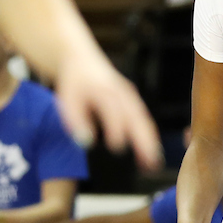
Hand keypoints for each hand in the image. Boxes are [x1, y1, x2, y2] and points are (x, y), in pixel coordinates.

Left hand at [55, 51, 162, 172]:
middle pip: (136, 117)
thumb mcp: (68, 100)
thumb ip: (76, 121)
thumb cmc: (74, 83)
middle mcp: (122, 93)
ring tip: (154, 162)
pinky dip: (150, 136)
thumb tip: (86, 143)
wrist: (83, 60)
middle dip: (144, 140)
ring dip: (151, 141)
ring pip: (144, 120)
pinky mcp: (134, 101)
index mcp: (104, 91)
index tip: (116, 148)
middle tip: (150, 161)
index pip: (113, 112)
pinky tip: (151, 152)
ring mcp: (131, 96)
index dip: (116, 129)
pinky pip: (145, 119)